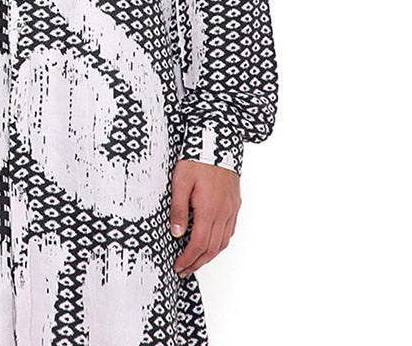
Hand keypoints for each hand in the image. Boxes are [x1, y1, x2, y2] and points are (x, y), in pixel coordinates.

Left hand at [169, 159, 240, 275]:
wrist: (217, 141)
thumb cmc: (196, 158)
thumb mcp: (180, 181)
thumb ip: (178, 209)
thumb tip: (176, 233)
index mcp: (208, 209)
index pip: (198, 244)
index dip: (188, 259)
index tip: (178, 266)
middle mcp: (223, 212)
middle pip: (212, 248)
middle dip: (197, 262)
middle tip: (184, 269)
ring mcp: (232, 209)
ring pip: (223, 242)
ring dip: (209, 256)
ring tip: (195, 261)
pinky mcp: (235, 204)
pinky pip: (229, 231)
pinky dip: (220, 243)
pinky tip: (211, 243)